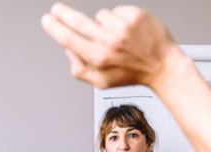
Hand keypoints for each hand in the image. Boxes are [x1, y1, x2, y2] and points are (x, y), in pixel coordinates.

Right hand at [41, 3, 183, 88]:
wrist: (163, 66)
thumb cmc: (132, 75)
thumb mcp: (103, 82)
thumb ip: (80, 69)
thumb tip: (67, 49)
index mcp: (99, 58)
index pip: (68, 39)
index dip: (54, 28)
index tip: (48, 20)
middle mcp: (110, 41)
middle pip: (78, 21)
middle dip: (63, 14)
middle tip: (57, 10)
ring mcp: (123, 27)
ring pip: (100, 16)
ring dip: (104, 24)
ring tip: (118, 38)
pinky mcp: (135, 15)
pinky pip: (117, 11)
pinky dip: (120, 19)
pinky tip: (129, 31)